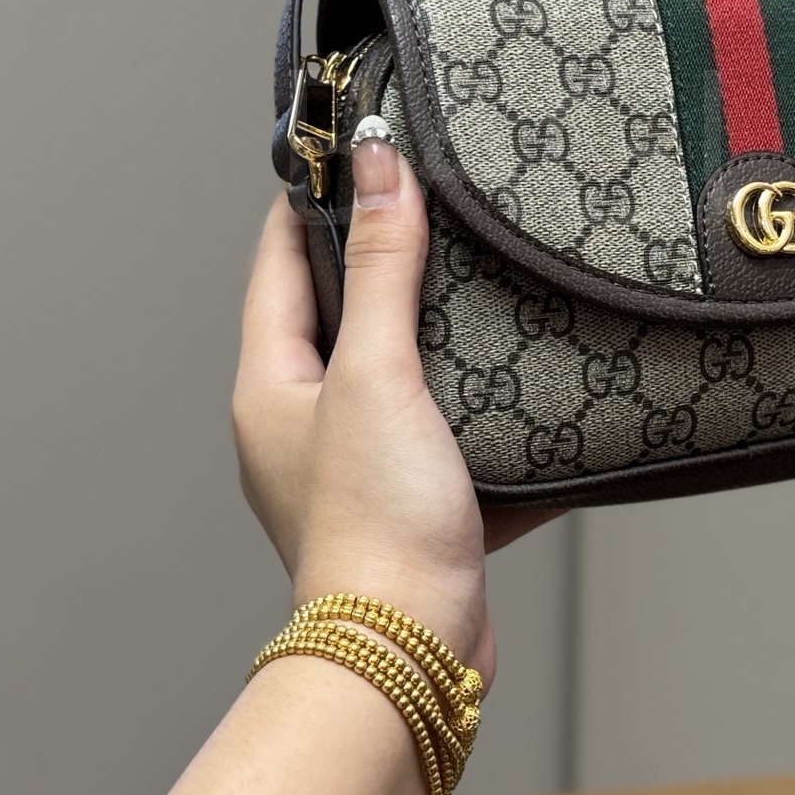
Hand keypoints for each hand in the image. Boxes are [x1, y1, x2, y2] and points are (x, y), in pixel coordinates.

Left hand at [232, 127, 560, 686]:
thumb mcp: (377, 373)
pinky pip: (446, 431)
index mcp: (270, 383)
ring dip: (437, 330)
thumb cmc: (374, 525)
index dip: (313, 200)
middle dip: (383, 257)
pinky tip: (523, 378)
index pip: (278, 261)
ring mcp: (355, 464)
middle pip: (338, 313)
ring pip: (398, 372)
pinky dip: (480, 402)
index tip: (355, 149)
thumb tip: (378, 168)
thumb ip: (381, 267)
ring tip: (486, 278)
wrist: (414, 645)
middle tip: (434, 201)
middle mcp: (301, 422)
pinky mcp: (410, 502)